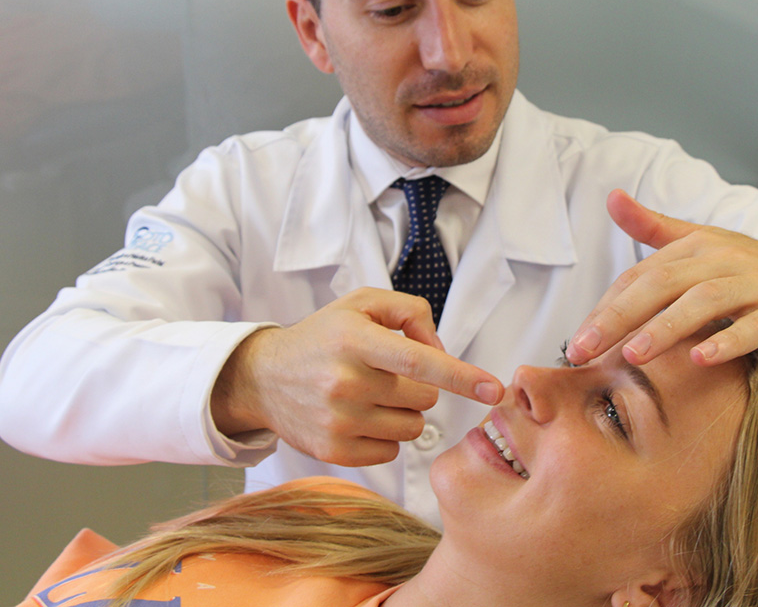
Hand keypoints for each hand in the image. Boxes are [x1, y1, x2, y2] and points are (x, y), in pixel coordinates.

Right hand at [211, 287, 502, 465]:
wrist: (263, 378)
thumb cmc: (324, 336)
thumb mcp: (361, 304)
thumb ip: (410, 312)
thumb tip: (440, 351)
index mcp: (354, 339)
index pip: (418, 362)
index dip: (461, 376)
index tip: (493, 388)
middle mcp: (345, 381)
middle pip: (424, 397)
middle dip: (420, 387)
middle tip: (388, 375)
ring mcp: (338, 421)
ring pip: (412, 428)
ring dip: (403, 413)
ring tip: (371, 396)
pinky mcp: (333, 452)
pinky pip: (390, 452)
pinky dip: (385, 437)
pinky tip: (360, 418)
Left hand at [565, 190, 757, 367]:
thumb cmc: (751, 269)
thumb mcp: (702, 243)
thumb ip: (654, 226)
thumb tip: (612, 197)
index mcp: (695, 247)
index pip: (640, 277)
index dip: (605, 307)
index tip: (575, 341)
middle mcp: (721, 259)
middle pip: (662, 285)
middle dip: (618, 317)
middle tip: (584, 349)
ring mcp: (756, 284)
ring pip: (704, 302)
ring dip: (666, 328)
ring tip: (633, 354)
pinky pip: (754, 326)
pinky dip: (727, 341)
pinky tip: (701, 359)